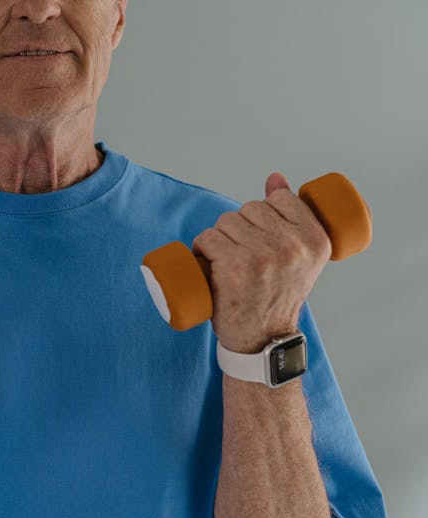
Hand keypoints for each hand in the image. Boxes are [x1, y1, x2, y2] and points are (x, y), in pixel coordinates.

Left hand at [191, 172, 331, 352]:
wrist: (264, 339)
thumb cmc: (278, 295)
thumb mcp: (299, 256)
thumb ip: (292, 214)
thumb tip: (275, 178)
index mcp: (316, 239)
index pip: (281, 198)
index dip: (265, 215)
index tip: (264, 238)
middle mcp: (293, 245)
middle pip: (250, 208)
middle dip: (240, 227)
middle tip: (245, 257)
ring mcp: (263, 254)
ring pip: (226, 221)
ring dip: (220, 238)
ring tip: (228, 262)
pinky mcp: (235, 265)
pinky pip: (208, 237)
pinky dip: (201, 249)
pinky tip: (209, 263)